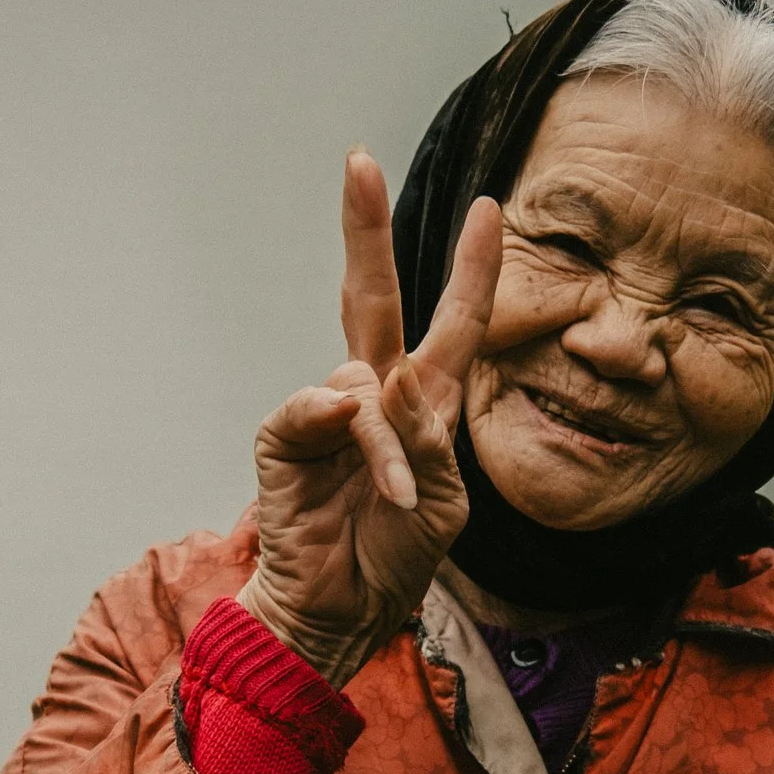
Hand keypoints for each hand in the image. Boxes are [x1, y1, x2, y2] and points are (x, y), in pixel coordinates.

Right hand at [241, 151, 503, 686]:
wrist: (341, 611)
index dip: (471, 267)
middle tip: (357, 162)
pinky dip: (359, 445)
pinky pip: (321, 409)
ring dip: (391, 443)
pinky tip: (374, 482)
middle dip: (364, 227)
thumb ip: (427, 440)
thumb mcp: (444, 503)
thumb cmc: (395, 557)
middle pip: (371, 295)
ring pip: (365, 379)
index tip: (489, 208)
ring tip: (401, 499)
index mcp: (422, 402)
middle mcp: (372, 392)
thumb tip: (384, 381)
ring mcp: (324, 410)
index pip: (453, 322)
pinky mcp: (284, 434)